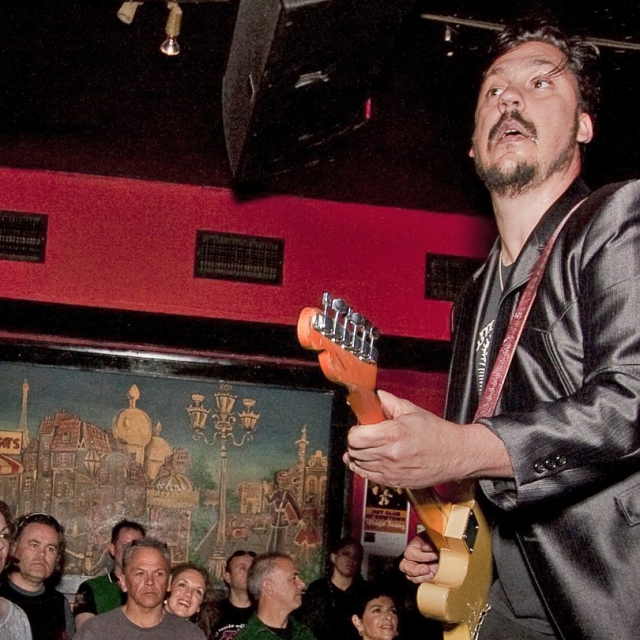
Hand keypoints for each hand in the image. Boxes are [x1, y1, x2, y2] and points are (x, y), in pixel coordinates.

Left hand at [343, 390, 512, 486]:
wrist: (454, 454)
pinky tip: (371, 459)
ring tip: (369, 447)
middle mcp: (389, 456)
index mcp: (392, 435)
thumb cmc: (436, 433)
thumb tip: (374, 396)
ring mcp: (391, 472)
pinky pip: (368, 476)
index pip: (355, 437)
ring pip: (358, 465)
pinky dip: (365, 467)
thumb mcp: (411, 410)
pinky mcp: (394, 482)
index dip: (354, 430)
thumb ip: (389, 401)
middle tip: (365, 435)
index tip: (361, 426)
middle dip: (355, 442)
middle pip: (354, 452)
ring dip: (358, 455)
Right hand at [400, 534, 438, 583]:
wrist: (444, 548)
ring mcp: (415, 568)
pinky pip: (417, 581)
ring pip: (409, 576)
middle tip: (427, 569)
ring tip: (431, 574)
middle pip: (404, 566)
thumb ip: (429, 542)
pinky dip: (424, 580)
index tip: (435, 555)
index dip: (422, 556)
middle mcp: (411, 558)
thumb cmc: (437, 541)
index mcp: (413, 546)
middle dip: (415, 570)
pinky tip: (432, 576)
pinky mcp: (421, 575)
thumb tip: (427, 549)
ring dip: (421, 577)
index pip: (411, 553)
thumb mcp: (433, 538)